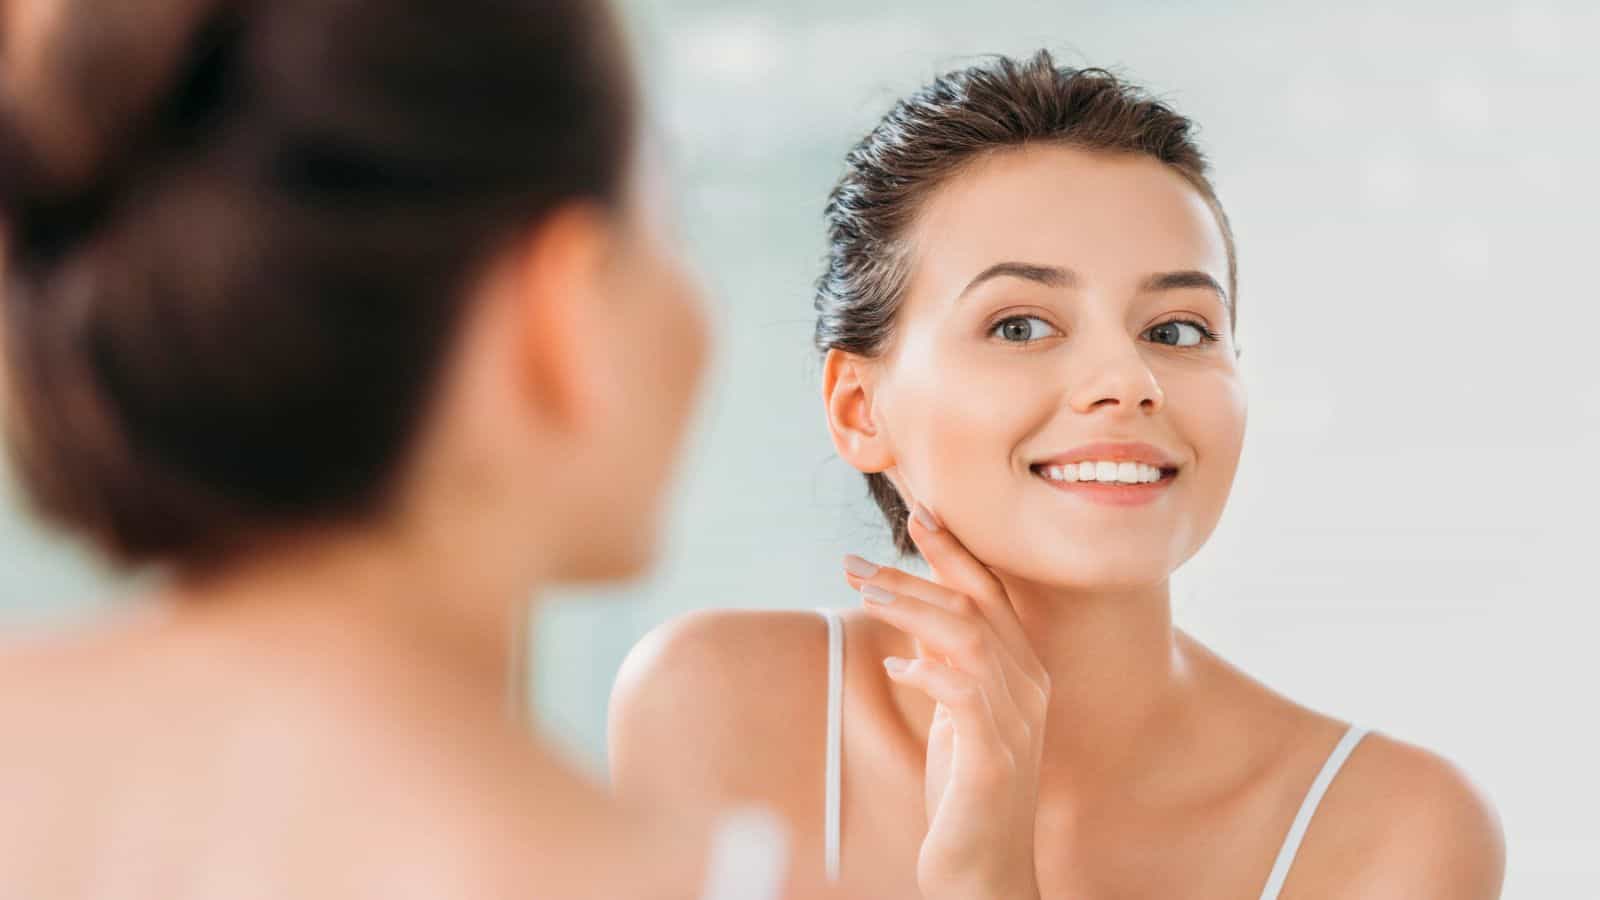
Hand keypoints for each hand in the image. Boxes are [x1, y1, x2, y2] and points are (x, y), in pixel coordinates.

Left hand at [842, 504, 1048, 899]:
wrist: (983, 867)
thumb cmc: (965, 788)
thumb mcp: (956, 712)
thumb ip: (944, 662)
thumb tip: (909, 614)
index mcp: (1022, 670)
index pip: (990, 592)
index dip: (954, 550)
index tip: (916, 511)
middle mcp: (1029, 687)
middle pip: (974, 605)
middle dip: (913, 573)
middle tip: (854, 559)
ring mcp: (1017, 722)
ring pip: (967, 638)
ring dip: (911, 608)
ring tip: (862, 594)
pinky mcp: (994, 758)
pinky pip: (963, 696)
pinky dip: (928, 674)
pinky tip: (895, 670)